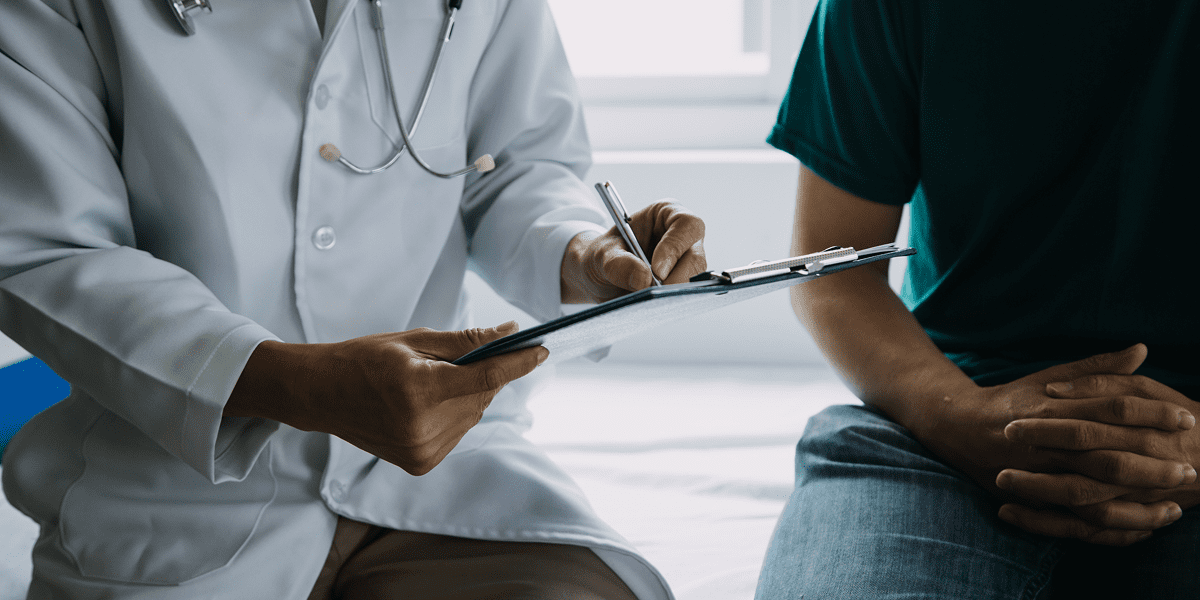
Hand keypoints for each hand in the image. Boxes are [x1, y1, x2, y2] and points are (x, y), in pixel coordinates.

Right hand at [228, 321, 546, 475]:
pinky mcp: (419, 464)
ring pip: (472, 417)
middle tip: (470, 356)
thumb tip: (508, 333)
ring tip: (435, 381)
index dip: (518, 363)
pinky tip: (427, 403)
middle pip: (481, 398)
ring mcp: (420, 450)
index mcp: (419, 390)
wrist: (320, 394)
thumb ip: (465, 341)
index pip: (486, 378)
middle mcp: (422, 426)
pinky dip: (454, 415)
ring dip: (468, 397)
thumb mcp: (413, 341)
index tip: (541, 350)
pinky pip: (457, 433)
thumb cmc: (363, 359)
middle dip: (486, 375)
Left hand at [561, 200, 705, 302]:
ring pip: (695, 280)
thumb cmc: (604, 255)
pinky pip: (687, 296)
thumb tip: (643, 279)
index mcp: (667, 214)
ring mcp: (687, 262)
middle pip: (696, 257)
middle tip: (653, 294)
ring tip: (649, 301)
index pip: (687, 225)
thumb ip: (619, 264)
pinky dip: (671, 303)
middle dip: (676, 278)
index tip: (657, 270)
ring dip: (673, 293)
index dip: (675, 247)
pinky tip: (654, 307)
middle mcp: (683, 237)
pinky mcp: (684, 284)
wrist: (600, 276)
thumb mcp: (602, 255)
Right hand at [916, 345, 1191, 544]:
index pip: (1110, 408)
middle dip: (1150, 465)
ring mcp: (1037, 474)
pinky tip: (1141, 530)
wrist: (958, 428)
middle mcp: (1045, 441)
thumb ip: (1099, 368)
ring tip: (1174, 508)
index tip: (1186, 418)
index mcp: (1054, 406)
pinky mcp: (1032, 499)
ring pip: (1091, 495)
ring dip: (1135, 504)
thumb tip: (1143, 350)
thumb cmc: (1014, 399)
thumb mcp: (1052, 376)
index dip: (1150, 414)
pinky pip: (1073, 522)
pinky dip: (1109, 529)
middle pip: (1105, 457)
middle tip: (1190, 468)